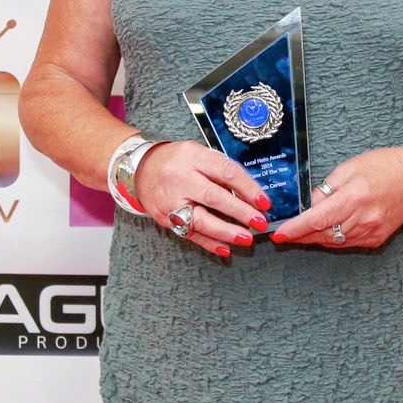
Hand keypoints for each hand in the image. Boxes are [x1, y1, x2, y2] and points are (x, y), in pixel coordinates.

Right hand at [135, 140, 270, 259]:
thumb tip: (249, 192)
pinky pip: (189, 234)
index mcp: (193, 157)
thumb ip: (220, 169)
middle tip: (259, 222)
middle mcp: (181, 178)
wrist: (139, 169)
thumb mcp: (198, 153)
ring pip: (201, 220)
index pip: (226, 172)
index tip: (264, 202)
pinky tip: (225, 248)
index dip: (248, 188)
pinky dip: (208, 243)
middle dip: (240, 212)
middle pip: (214, 197)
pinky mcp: (165, 218)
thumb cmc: (175, 161)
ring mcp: (171, 200)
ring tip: (246, 238)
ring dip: (226, 232)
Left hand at [270, 146, 402, 250]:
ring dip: (315, 238)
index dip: (296, 229)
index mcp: (355, 197)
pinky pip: (347, 243)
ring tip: (301, 231)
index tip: (280, 234)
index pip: (317, 219)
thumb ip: (327, 188)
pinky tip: (325, 231)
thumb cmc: (385, 166)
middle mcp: (364, 219)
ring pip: (334, 242)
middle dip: (301, 235)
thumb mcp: (350, 168)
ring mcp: (371, 232)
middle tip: (284, 233)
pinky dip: (333, 239)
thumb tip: (309, 205)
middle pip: (322, 234)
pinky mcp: (376, 239)